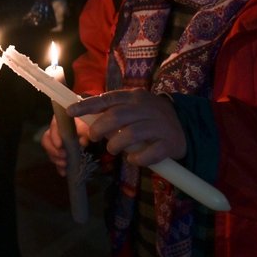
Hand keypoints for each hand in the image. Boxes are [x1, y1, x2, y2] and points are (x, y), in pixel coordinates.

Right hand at [40, 114, 89, 176]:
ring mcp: (54, 143)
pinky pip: (55, 161)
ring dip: (55, 159)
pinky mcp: (57, 154)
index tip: (60, 145)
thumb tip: (83, 142)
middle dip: (53, 150)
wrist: (89, 134)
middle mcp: (55, 132)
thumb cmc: (86, 127)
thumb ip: (85, 132)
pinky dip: (59, 167)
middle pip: (47, 140)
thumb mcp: (87, 127)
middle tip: (64, 156)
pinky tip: (64, 172)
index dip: (54, 136)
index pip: (53, 126)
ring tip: (65, 164)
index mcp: (61, 122)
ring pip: (49, 151)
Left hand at [67, 89, 186, 166]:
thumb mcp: (133, 107)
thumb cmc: (151, 117)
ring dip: (116, 145)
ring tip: (113, 149)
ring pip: (130, 135)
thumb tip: (83, 113)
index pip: (107, 99)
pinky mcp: (169, 143)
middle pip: (116, 117)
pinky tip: (133, 159)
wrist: (186, 126)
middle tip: (93, 137)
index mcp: (135, 97)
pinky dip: (137, 159)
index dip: (87, 105)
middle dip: (99, 128)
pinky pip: (149, 153)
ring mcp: (159, 125)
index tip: (70, 111)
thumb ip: (112, 109)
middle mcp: (147, 108)